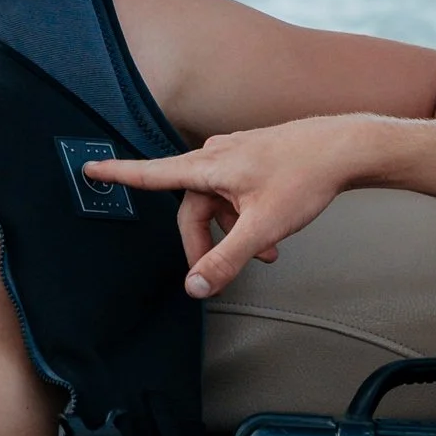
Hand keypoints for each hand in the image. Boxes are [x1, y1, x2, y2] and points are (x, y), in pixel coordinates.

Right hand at [84, 118, 372, 296]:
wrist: (344, 147)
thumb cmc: (305, 177)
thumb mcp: (263, 227)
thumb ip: (227, 259)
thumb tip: (195, 287)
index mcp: (208, 167)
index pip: (152, 174)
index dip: (119, 174)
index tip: (90, 169)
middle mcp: (216, 155)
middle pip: (190, 206)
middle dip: (203, 243)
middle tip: (217, 274)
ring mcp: (235, 153)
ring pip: (215, 201)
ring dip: (230, 231)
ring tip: (263, 254)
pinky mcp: (252, 157)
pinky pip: (234, 191)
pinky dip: (244, 216)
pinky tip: (271, 235)